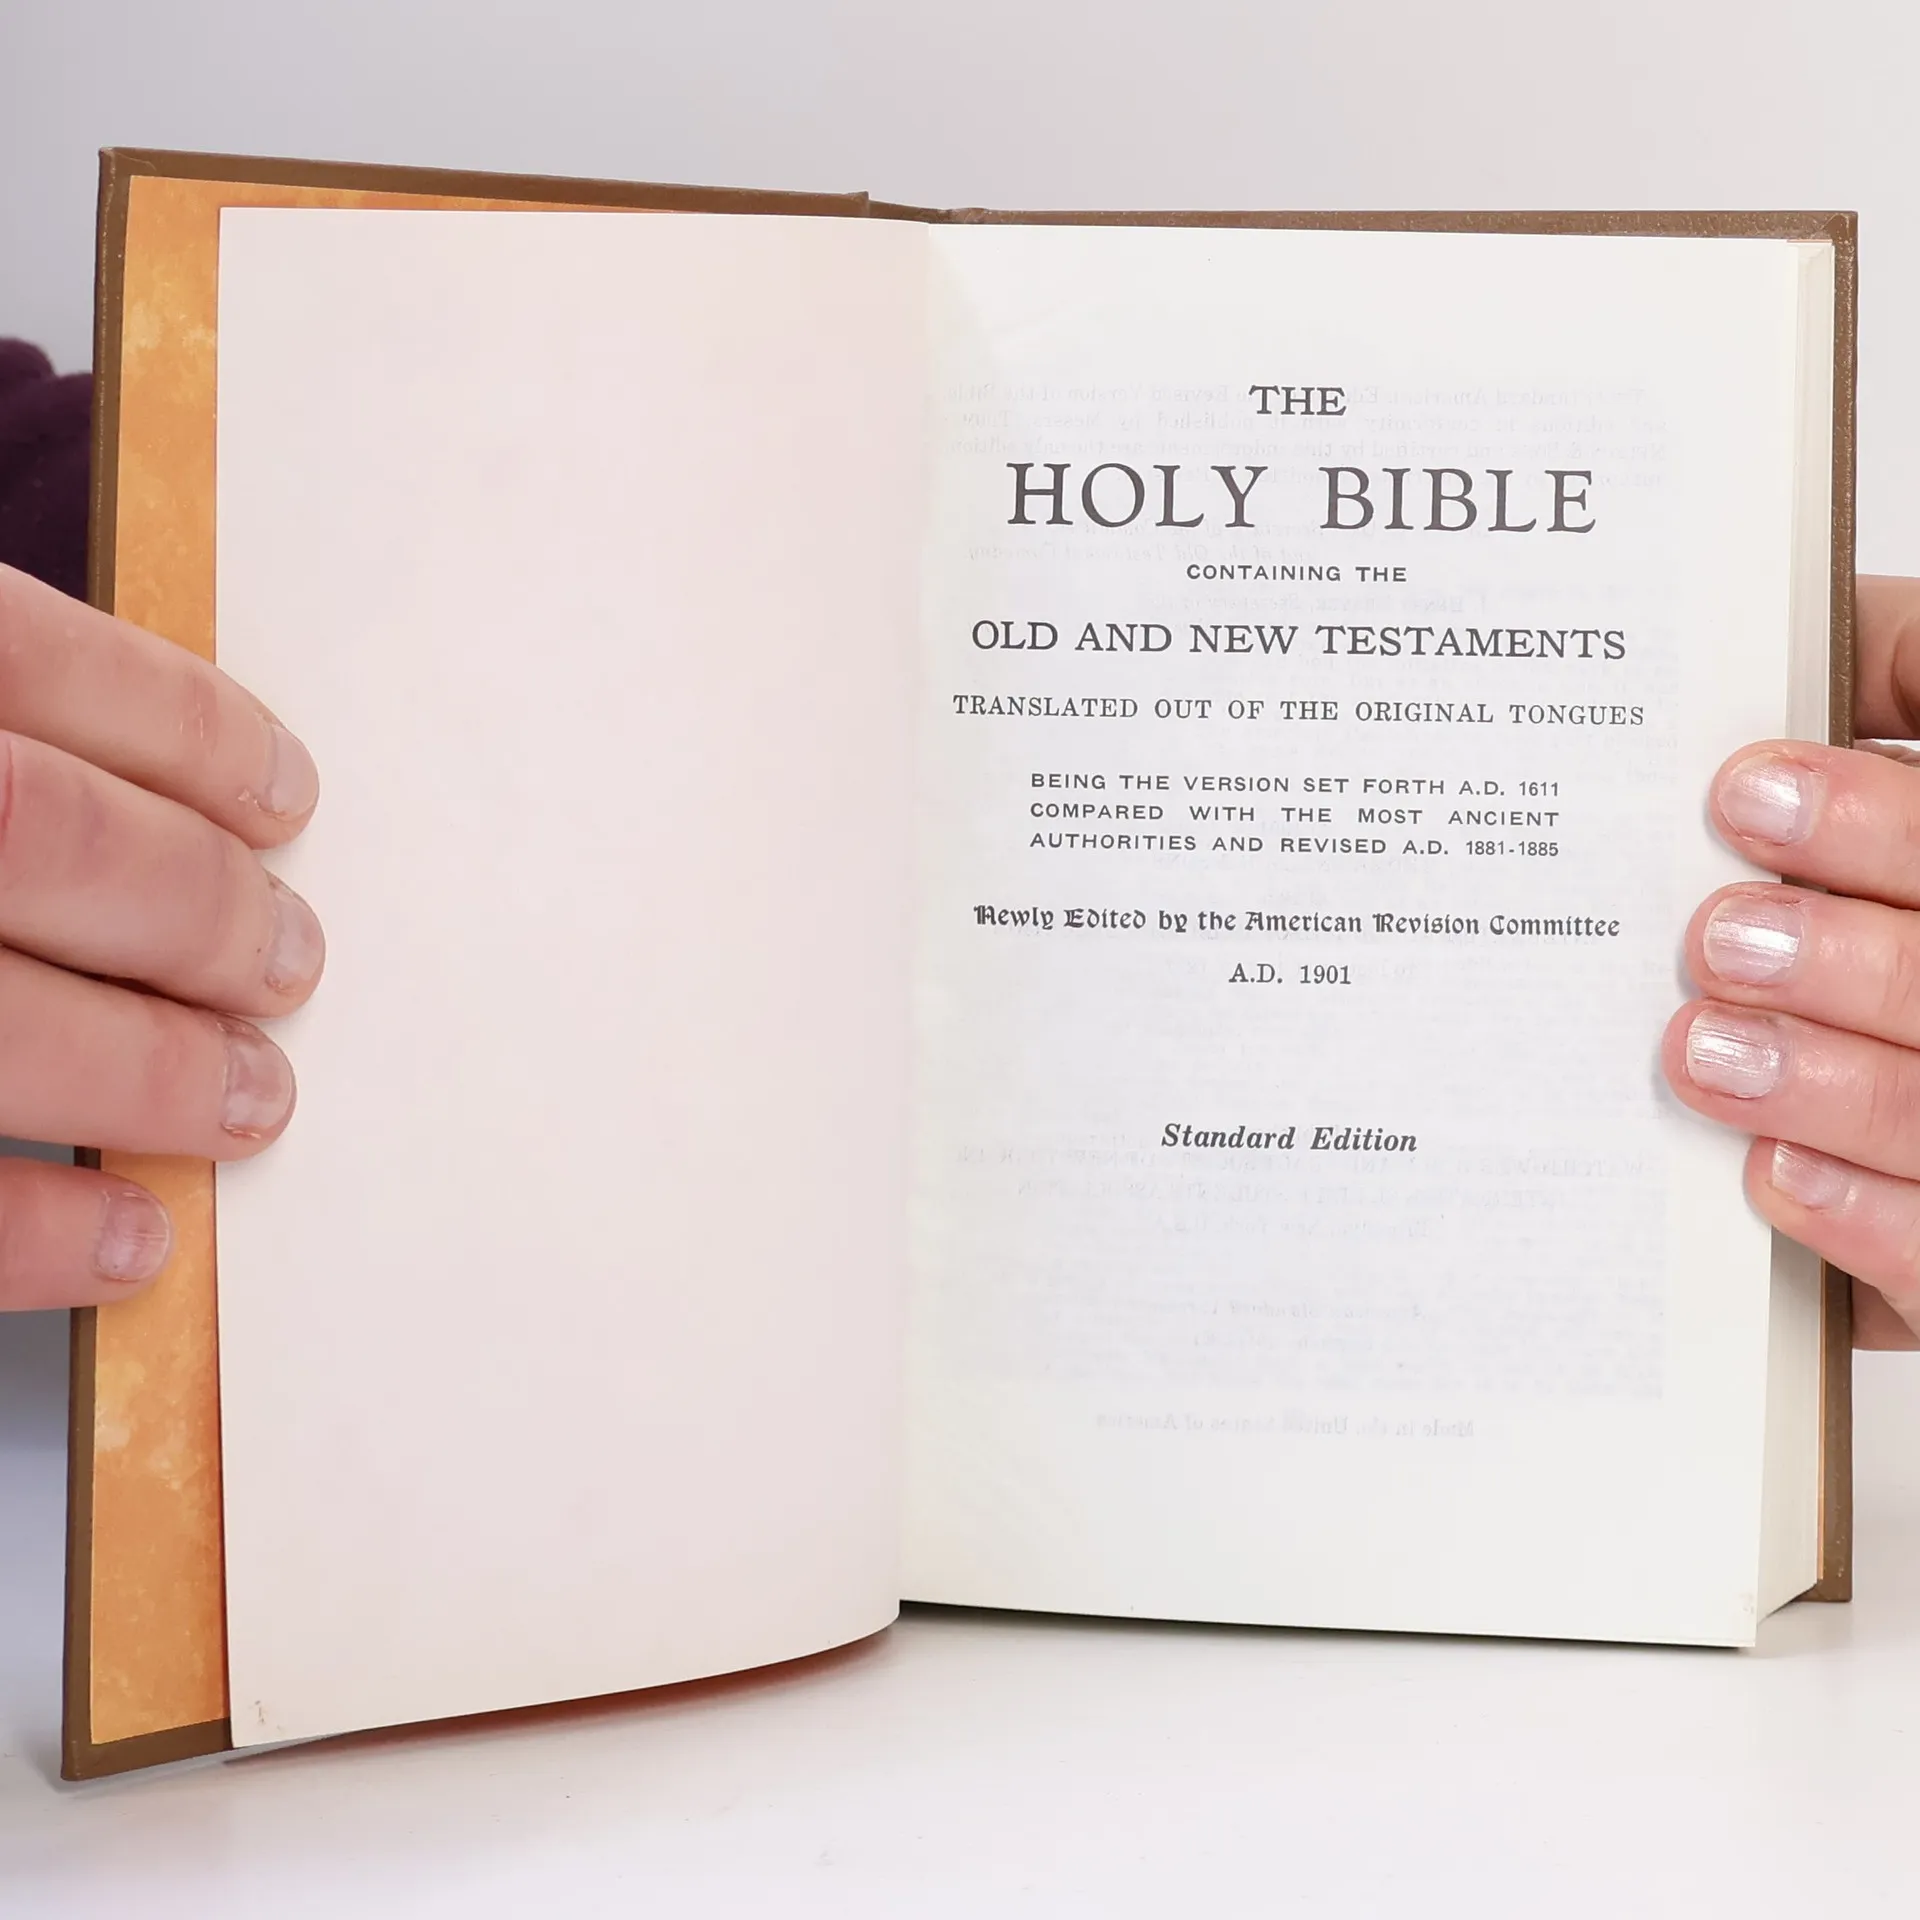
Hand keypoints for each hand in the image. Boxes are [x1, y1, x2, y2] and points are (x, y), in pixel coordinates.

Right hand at [0, 564, 321, 1309]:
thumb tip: (156, 793)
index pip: (29, 660)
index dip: (183, 730)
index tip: (288, 798)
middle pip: (40, 837)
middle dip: (196, 908)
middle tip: (291, 962)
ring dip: (147, 1070)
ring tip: (250, 1099)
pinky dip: (27, 1235)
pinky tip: (133, 1241)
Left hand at [1664, 574, 1919, 1347]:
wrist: (1903, 1077)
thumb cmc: (1896, 905)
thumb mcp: (1909, 802)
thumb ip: (1906, 687)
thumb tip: (1835, 629)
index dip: (1875, 817)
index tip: (1742, 789)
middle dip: (1848, 956)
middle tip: (1718, 933)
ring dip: (1830, 1085)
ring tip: (1701, 1047)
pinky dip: (1863, 1218)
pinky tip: (1768, 1175)